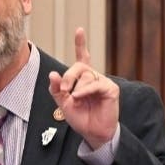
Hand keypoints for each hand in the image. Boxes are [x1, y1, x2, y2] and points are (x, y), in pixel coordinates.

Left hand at [47, 27, 118, 149]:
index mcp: (83, 79)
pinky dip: (85, 90)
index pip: (82, 58)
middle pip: (79, 66)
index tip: (79, 30)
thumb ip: (57, 90)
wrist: (93, 133)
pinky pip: (95, 84)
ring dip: (76, 87)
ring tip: (75, 99)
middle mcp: (94, 78)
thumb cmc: (81, 119)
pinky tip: (80, 97)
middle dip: (68, 76)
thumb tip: (53, 74)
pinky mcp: (111, 89)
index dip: (81, 44)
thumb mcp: (63, 104)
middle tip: (63, 89)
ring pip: (86, 75)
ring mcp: (103, 82)